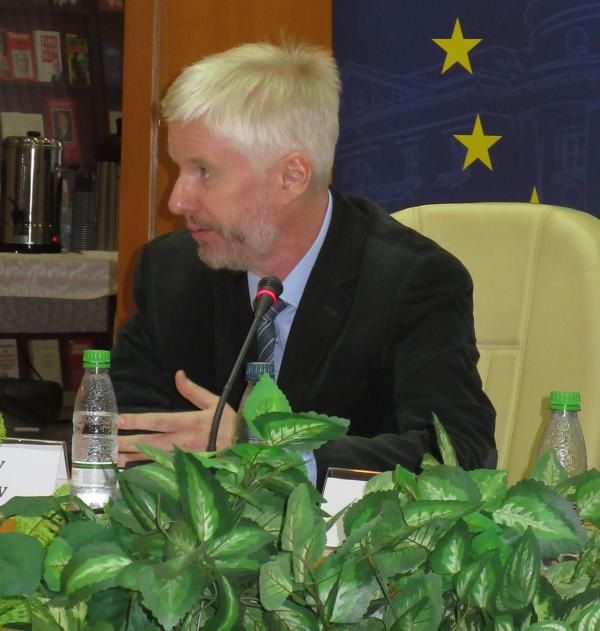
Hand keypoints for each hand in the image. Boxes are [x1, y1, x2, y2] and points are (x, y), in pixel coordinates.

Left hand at [117, 370, 235, 467]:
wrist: (245, 448)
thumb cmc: (229, 424)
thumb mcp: (215, 402)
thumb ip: (193, 390)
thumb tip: (178, 374)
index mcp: (188, 423)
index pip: (158, 421)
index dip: (137, 421)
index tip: (118, 419)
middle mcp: (182, 442)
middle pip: (149, 442)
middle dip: (127, 442)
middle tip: (106, 443)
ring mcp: (182, 458)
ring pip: (152, 458)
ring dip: (131, 458)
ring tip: (112, 458)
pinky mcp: (184, 468)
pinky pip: (161, 469)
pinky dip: (144, 470)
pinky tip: (130, 470)